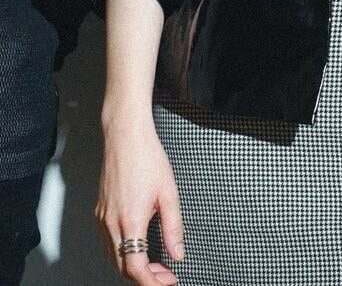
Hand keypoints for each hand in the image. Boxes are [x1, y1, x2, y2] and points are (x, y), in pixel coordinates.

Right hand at [97, 119, 184, 282]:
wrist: (125, 135)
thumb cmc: (146, 156)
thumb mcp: (169, 192)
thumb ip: (174, 227)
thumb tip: (177, 253)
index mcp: (130, 220)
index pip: (136, 268)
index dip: (152, 282)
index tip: (167, 282)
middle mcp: (111, 222)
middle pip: (122, 267)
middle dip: (144, 278)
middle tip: (164, 276)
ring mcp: (102, 217)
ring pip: (113, 257)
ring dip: (132, 267)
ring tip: (154, 264)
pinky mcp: (99, 211)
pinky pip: (108, 243)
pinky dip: (122, 253)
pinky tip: (137, 247)